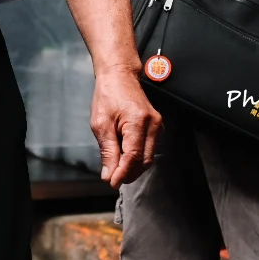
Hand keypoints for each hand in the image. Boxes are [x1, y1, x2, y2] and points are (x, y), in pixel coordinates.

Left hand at [90, 65, 160, 187]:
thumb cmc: (108, 95)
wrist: (119, 76)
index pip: (133, 156)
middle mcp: (153, 124)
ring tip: (116, 169)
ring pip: (148, 157)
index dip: (123, 173)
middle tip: (113, 178)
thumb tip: (110, 174)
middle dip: (129, 173)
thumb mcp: (101, 123)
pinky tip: (124, 158)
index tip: (112, 183)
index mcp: (138, 121)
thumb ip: (107, 151)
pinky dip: (137, 157)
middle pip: (144, 160)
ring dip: (133, 167)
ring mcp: (157, 126)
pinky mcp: (156, 127)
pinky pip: (149, 149)